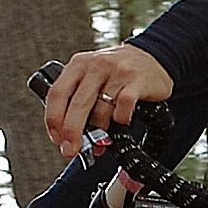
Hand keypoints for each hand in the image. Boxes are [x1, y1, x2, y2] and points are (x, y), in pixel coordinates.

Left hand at [45, 44, 174, 158]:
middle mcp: (96, 65)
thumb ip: (78, 99)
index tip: (57, 139)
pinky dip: (120, 120)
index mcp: (78, 64)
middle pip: (77, 104)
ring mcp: (117, 72)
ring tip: (101, 141)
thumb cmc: (117, 71)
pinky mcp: (137, 81)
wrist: (153, 57)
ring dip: (99, 132)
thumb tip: (68, 135)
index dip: (53, 120)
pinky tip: (121, 122)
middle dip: (72, 133)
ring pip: (101, 109)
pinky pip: (124, 106)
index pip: (57, 94)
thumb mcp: (92, 76)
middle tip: (71, 150)